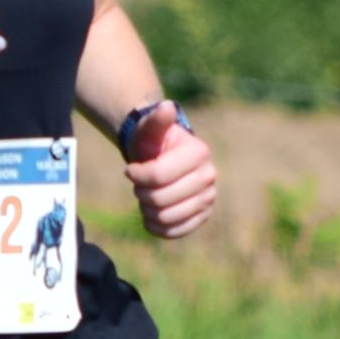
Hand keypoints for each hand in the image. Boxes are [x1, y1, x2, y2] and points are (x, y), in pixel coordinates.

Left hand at [125, 105, 216, 238]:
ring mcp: (209, 198)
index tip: (130, 170)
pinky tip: (150, 215)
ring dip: (147, 210)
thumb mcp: (151, 128)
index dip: (136, 176)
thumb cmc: (154, 143)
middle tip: (138, 185)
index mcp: (199, 153)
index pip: (158, 175)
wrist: (165, 159)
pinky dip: (157, 227)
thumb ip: (156, 120)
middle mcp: (209, 176)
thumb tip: (165, 107)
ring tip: (145, 198)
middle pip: (161, 198)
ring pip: (166, 217)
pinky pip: (176, 232)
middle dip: (141, 193)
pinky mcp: (203, 216)